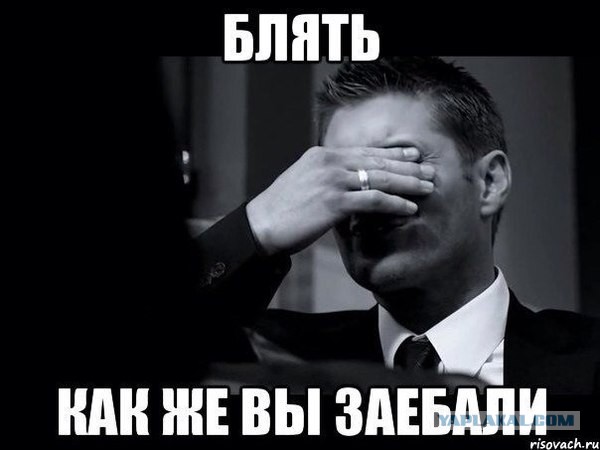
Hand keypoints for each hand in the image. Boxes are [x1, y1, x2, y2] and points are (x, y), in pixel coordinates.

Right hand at [246, 146, 434, 254]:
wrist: (262, 224)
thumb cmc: (283, 209)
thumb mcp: (306, 182)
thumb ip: (328, 178)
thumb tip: (351, 184)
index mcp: (323, 155)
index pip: (366, 151)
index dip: (393, 152)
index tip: (413, 154)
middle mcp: (330, 162)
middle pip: (378, 161)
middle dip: (408, 165)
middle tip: (430, 170)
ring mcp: (332, 180)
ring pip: (380, 178)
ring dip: (408, 183)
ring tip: (428, 187)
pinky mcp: (334, 201)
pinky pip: (373, 200)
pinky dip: (395, 203)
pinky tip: (410, 208)